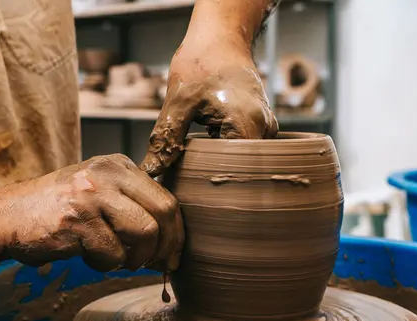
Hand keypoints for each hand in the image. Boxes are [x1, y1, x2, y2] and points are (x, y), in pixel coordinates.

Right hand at [0, 154, 183, 272]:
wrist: (7, 216)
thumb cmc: (56, 209)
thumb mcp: (98, 191)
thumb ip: (131, 204)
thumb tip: (171, 241)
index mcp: (118, 165)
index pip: (167, 199)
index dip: (176, 232)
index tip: (173, 254)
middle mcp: (107, 174)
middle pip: (163, 213)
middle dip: (164, 247)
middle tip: (156, 265)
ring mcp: (91, 195)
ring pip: (145, 234)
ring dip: (135, 259)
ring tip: (116, 259)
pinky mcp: (76, 221)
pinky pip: (113, 255)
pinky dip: (105, 265)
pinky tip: (88, 256)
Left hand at [141, 40, 278, 176]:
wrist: (220, 37)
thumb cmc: (202, 61)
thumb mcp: (178, 102)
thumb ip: (166, 139)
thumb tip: (151, 170)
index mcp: (248, 126)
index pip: (239, 175)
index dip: (216, 184)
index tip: (193, 188)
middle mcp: (264, 130)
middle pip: (244, 171)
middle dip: (217, 177)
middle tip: (191, 181)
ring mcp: (265, 127)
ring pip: (245, 162)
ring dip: (222, 165)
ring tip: (197, 164)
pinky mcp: (260, 125)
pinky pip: (245, 150)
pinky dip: (225, 154)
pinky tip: (207, 151)